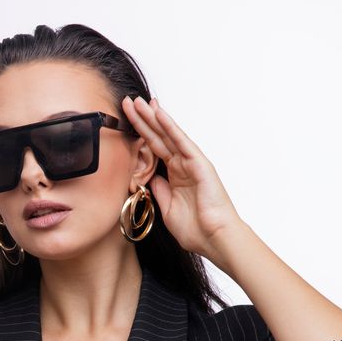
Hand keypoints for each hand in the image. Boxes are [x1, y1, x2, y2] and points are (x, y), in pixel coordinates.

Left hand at [121, 96, 244, 256]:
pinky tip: (159, 114)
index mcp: (175, 176)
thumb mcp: (167, 208)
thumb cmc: (195, 229)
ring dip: (153, 117)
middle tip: (128, 101)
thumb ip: (159, 190)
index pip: (154, 149)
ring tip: (139, 101)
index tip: (127, 120)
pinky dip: (171, 127)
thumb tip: (149, 178)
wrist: (214, 238)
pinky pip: (182, 142)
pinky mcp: (199, 164)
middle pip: (158, 137)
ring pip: (168, 135)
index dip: (141, 134)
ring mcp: (191, 163)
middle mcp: (183, 166)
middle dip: (143, 119)